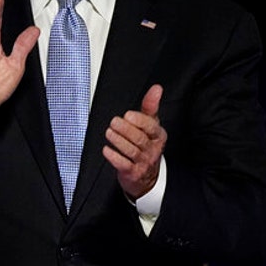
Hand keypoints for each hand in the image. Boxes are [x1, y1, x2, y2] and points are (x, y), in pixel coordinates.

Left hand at [104, 84, 166, 200]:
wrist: (147, 177)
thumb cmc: (147, 146)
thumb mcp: (151, 126)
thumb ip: (151, 107)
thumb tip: (157, 88)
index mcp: (158, 136)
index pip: (151, 127)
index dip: (139, 121)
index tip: (128, 115)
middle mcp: (152, 149)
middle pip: (140, 139)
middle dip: (126, 129)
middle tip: (114, 122)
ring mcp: (143, 162)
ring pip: (132, 151)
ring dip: (119, 141)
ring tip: (109, 132)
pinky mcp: (133, 173)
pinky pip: (124, 165)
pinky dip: (114, 157)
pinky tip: (106, 150)